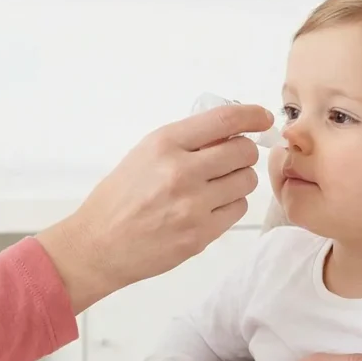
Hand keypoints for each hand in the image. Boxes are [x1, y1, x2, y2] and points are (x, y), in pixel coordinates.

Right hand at [36, 103, 271, 311]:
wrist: (98, 245)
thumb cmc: (119, 199)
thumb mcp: (144, 155)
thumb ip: (185, 142)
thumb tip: (229, 132)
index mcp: (165, 144)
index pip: (224, 120)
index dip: (252, 115)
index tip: (263, 117)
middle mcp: (181, 171)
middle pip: (244, 152)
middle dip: (243, 153)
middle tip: (231, 160)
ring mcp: (193, 205)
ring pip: (246, 181)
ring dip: (238, 181)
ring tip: (215, 187)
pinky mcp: (200, 234)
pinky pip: (238, 209)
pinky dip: (230, 206)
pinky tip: (209, 207)